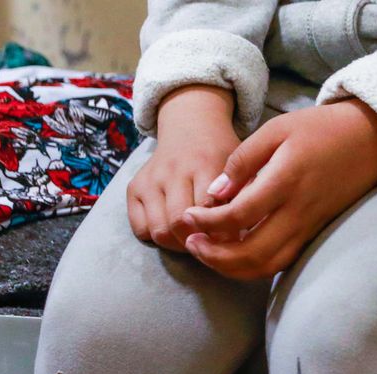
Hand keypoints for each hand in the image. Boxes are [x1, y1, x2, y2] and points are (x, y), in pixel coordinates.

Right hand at [128, 86, 239, 250]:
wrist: (191, 127)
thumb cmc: (220, 155)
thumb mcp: (239, 168)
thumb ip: (242, 198)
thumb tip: (241, 239)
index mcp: (204, 163)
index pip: (206, 209)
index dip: (220, 233)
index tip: (231, 239)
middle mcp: (172, 171)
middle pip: (179, 224)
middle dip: (197, 242)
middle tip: (211, 243)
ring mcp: (150, 179)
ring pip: (159, 231)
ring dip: (177, 244)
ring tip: (194, 238)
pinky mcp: (134, 188)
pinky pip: (140, 229)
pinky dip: (156, 237)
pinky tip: (173, 230)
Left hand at [179, 99, 376, 279]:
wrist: (368, 139)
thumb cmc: (320, 129)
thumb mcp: (276, 129)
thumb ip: (242, 161)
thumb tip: (214, 193)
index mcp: (286, 181)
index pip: (239, 215)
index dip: (207, 222)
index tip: (187, 217)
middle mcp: (298, 211)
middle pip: (251, 252)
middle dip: (214, 255)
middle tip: (191, 242)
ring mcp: (308, 226)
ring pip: (267, 265)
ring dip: (232, 267)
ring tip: (208, 253)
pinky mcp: (313, 233)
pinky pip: (281, 262)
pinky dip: (254, 266)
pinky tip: (235, 256)